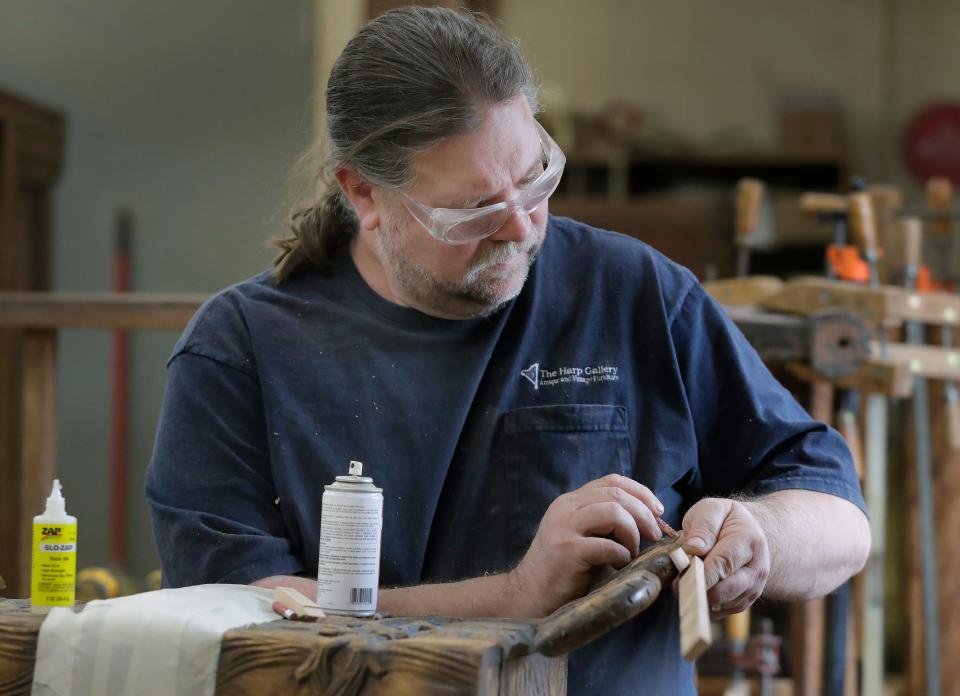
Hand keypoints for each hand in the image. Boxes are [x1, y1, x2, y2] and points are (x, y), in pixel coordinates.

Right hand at [511, 473, 663, 617]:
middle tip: (654, 536)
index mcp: (571, 501)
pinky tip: (619, 565)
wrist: (529, 594)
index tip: (658, 511)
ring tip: (632, 552)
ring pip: (614, 512)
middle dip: (644, 514)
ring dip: (633, 533)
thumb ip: (606, 522)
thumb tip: (649, 521)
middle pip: (617, 494)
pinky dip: (622, 554)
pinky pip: (607, 545)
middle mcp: (566, 507)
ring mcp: (565, 527)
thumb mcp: (583, 535)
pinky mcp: (568, 550)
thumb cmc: (564, 569)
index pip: (612, 481)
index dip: (641, 492)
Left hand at [681, 498, 769, 616]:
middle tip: (678, 574)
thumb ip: (704, 526)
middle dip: (696, 585)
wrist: (748, 534)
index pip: (724, 563)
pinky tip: (697, 584)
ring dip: (698, 593)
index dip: (701, 572)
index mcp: (750, 541)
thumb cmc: (725, 520)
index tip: (681, 572)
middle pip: (723, 590)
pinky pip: (718, 612)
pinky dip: (702, 602)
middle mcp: (757, 569)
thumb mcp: (713, 509)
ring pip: (719, 603)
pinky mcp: (743, 603)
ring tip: (687, 575)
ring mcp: (753, 589)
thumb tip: (694, 549)